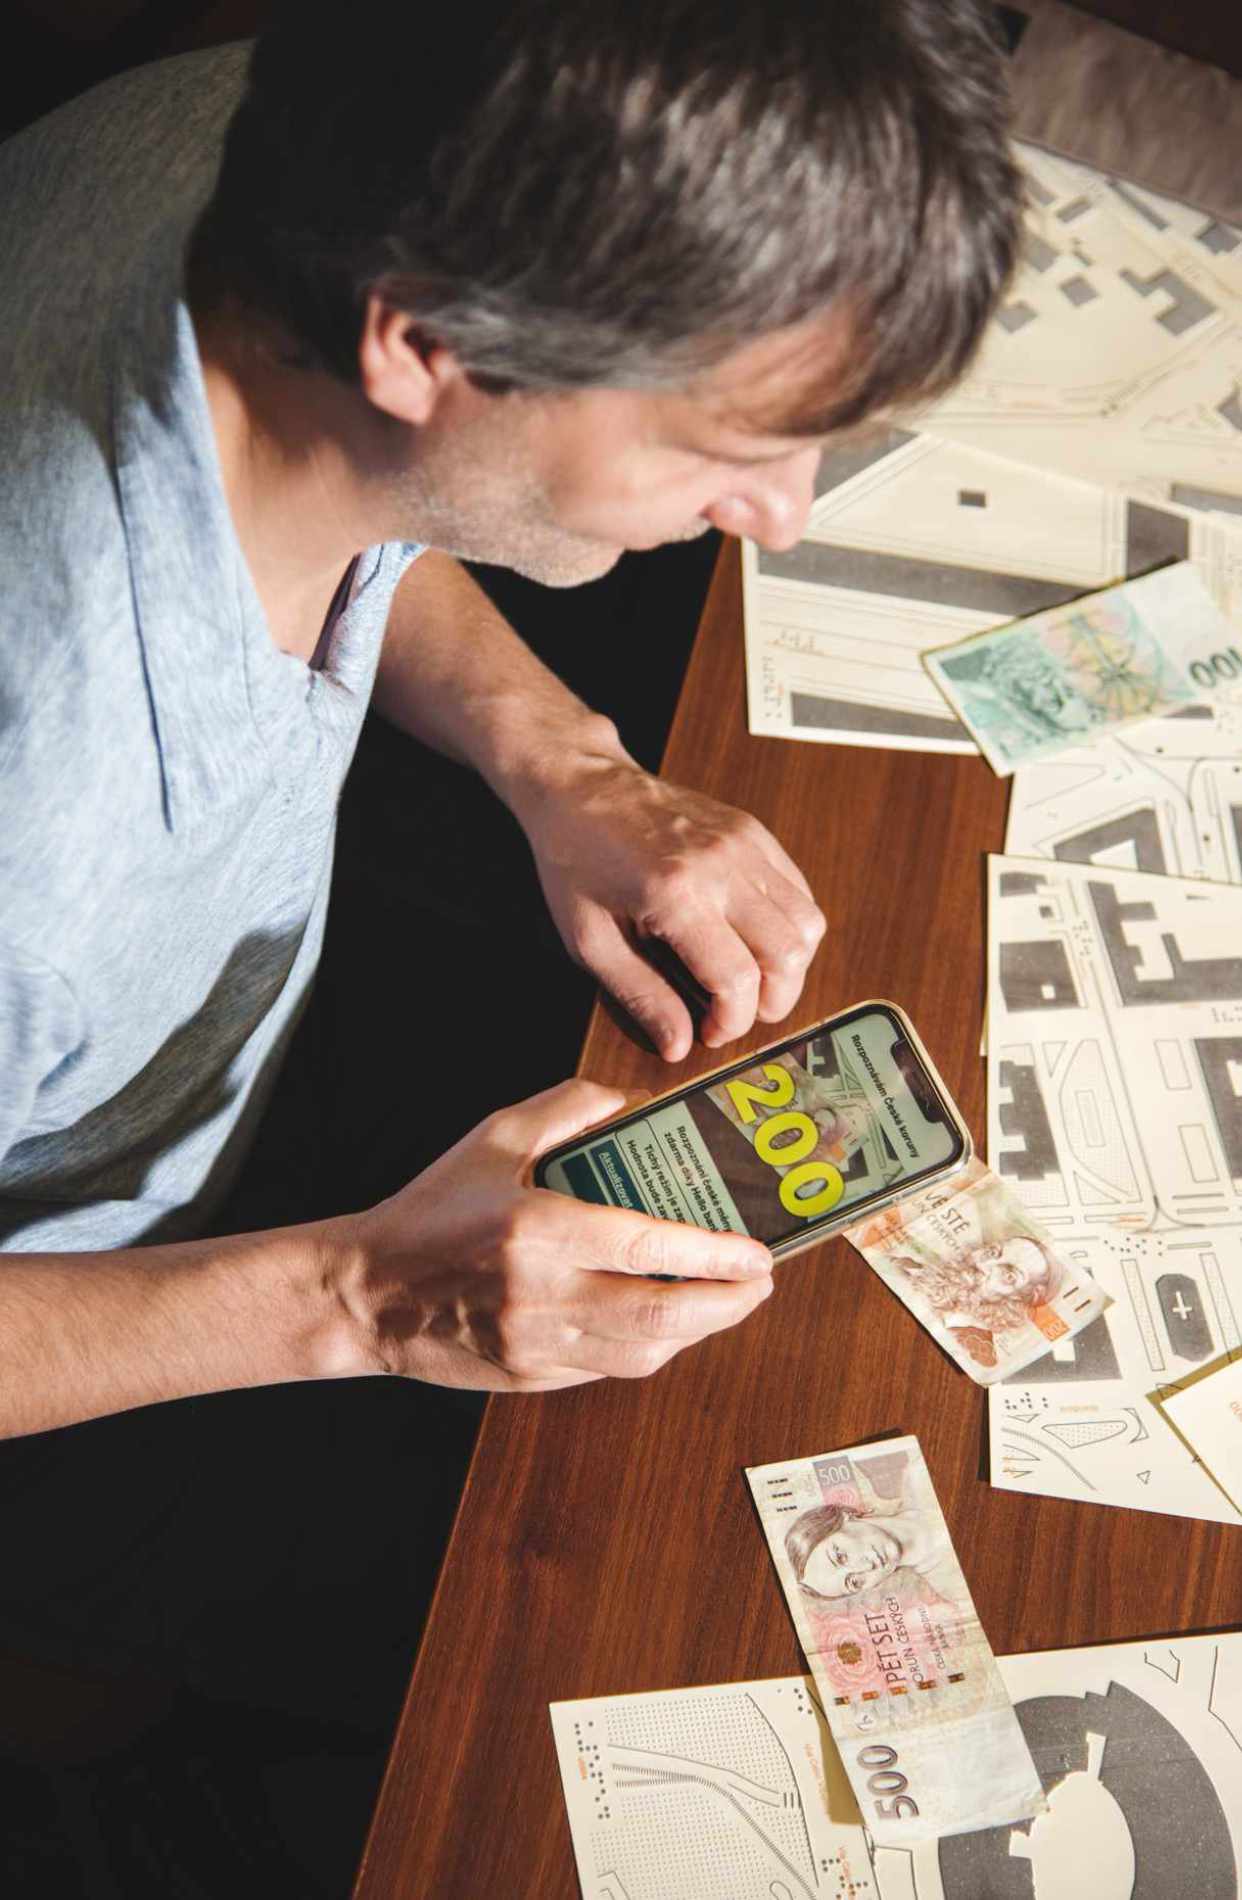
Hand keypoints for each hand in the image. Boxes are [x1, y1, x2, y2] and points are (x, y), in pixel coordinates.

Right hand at [325, 1080, 773, 1391]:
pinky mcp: (533, 1376)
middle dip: (727, 1304)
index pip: (647, 1249)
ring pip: (644, 1352)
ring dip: (699, 1331)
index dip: (713, 1256)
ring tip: (728, 1302)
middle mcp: (543, 1294)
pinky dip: (652, 1348)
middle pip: (661, 1315)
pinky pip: (611, 1368)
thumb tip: (632, 1103)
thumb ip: (567, 1109)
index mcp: (537, 1231)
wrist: (366, 1293)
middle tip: (760, 1281)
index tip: (757, 1253)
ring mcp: (538, 1344)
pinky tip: (672, 1324)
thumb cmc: (431, 1209)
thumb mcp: (493, 1138)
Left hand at [519, 750, 825, 1059]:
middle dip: (771, 1002)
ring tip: (751, 981)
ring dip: (789, 966)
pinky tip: (756, 942)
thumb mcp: (590, 940)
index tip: (711, 1032)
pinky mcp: (753, 832)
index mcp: (675, 895)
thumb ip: (641, 995)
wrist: (580, 785)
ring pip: (807, 923)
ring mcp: (744, 843)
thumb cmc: (574, 859)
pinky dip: (791, 928)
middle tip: (736, 1013)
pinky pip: (799, 890)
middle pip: (787, 955)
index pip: (738, 980)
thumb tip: (678, 1045)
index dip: (733, 1022)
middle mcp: (721, 866)